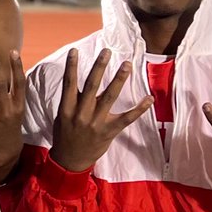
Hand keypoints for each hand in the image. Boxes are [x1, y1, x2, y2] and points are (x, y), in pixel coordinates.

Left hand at [0, 48, 25, 168]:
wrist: (5, 152)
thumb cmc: (10, 125)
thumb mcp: (17, 110)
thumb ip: (12, 93)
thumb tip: (7, 70)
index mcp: (18, 106)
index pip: (19, 83)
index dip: (17, 67)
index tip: (13, 51)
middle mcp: (6, 110)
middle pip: (0, 85)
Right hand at [51, 48, 152, 172]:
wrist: (70, 160)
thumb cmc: (65, 135)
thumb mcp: (62, 117)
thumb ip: (70, 101)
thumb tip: (75, 81)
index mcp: (66, 109)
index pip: (69, 83)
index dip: (71, 66)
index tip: (75, 51)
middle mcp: (81, 113)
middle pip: (91, 85)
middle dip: (99, 67)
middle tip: (106, 52)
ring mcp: (95, 122)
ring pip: (109, 97)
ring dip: (118, 79)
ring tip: (126, 65)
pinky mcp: (109, 131)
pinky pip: (126, 118)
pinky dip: (139, 108)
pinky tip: (148, 98)